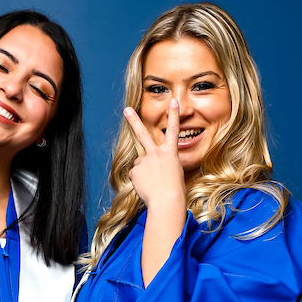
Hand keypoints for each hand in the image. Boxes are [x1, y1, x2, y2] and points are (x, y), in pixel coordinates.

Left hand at [124, 99, 185, 214]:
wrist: (167, 200)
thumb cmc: (174, 191)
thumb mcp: (174, 173)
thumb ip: (163, 163)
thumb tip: (147, 165)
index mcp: (170, 153)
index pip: (173, 130)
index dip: (173, 115)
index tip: (173, 101)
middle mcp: (156, 154)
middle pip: (143, 134)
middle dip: (134, 120)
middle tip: (126, 109)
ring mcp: (145, 161)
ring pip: (140, 163)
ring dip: (143, 173)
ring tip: (151, 183)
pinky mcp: (135, 170)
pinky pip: (135, 175)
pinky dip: (139, 181)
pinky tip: (145, 187)